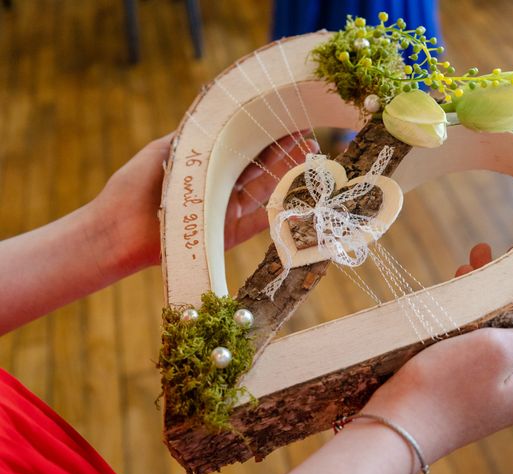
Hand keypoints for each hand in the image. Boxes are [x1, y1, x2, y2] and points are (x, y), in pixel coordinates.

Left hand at [92, 132, 316, 275]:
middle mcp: (221, 188)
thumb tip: (221, 112)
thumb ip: (194, 136)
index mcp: (207, 166)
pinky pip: (260, 219)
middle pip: (259, 166)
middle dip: (284, 150)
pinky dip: (280, 206)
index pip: (242, 146)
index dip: (264, 132)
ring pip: (264, 189)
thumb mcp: (165, 150)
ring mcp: (227, 211)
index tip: (285, 116)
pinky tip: (297, 188)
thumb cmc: (134, 187)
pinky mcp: (229, 234)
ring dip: (288, 172)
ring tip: (308, 153)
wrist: (117, 229)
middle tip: (307, 133)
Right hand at [362, 242, 512, 469]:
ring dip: (500, 298)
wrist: (398, 423)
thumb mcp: (497, 350)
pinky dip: (478, 314)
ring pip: (510, 333)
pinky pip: (485, 342)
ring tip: (476, 260)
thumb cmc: (446, 385)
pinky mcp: (473, 383)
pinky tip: (460, 289)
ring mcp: (499, 386)